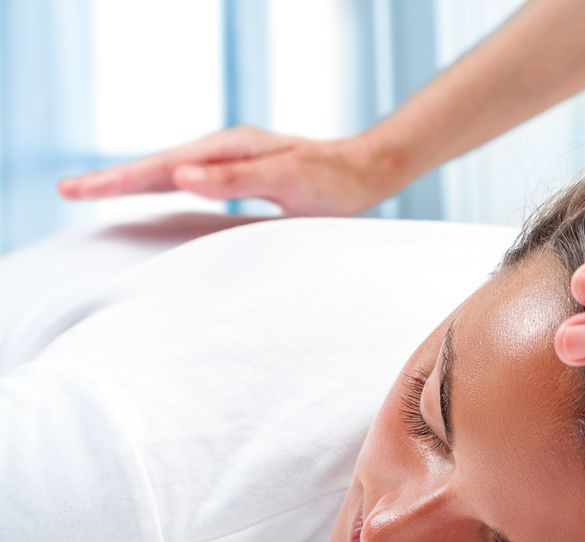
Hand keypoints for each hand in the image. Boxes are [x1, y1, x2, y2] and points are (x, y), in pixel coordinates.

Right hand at [58, 126, 401, 215]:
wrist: (365, 172)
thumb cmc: (331, 180)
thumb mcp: (285, 179)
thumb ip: (234, 180)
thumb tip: (180, 176)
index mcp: (228, 150)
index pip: (162, 168)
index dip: (119, 181)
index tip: (78, 190)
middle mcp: (225, 151)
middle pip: (157, 167)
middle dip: (112, 180)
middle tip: (67, 191)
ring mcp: (232, 162)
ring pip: (171, 173)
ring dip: (132, 183)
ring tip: (95, 192)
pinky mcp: (242, 176)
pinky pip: (190, 182)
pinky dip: (162, 188)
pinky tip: (155, 197)